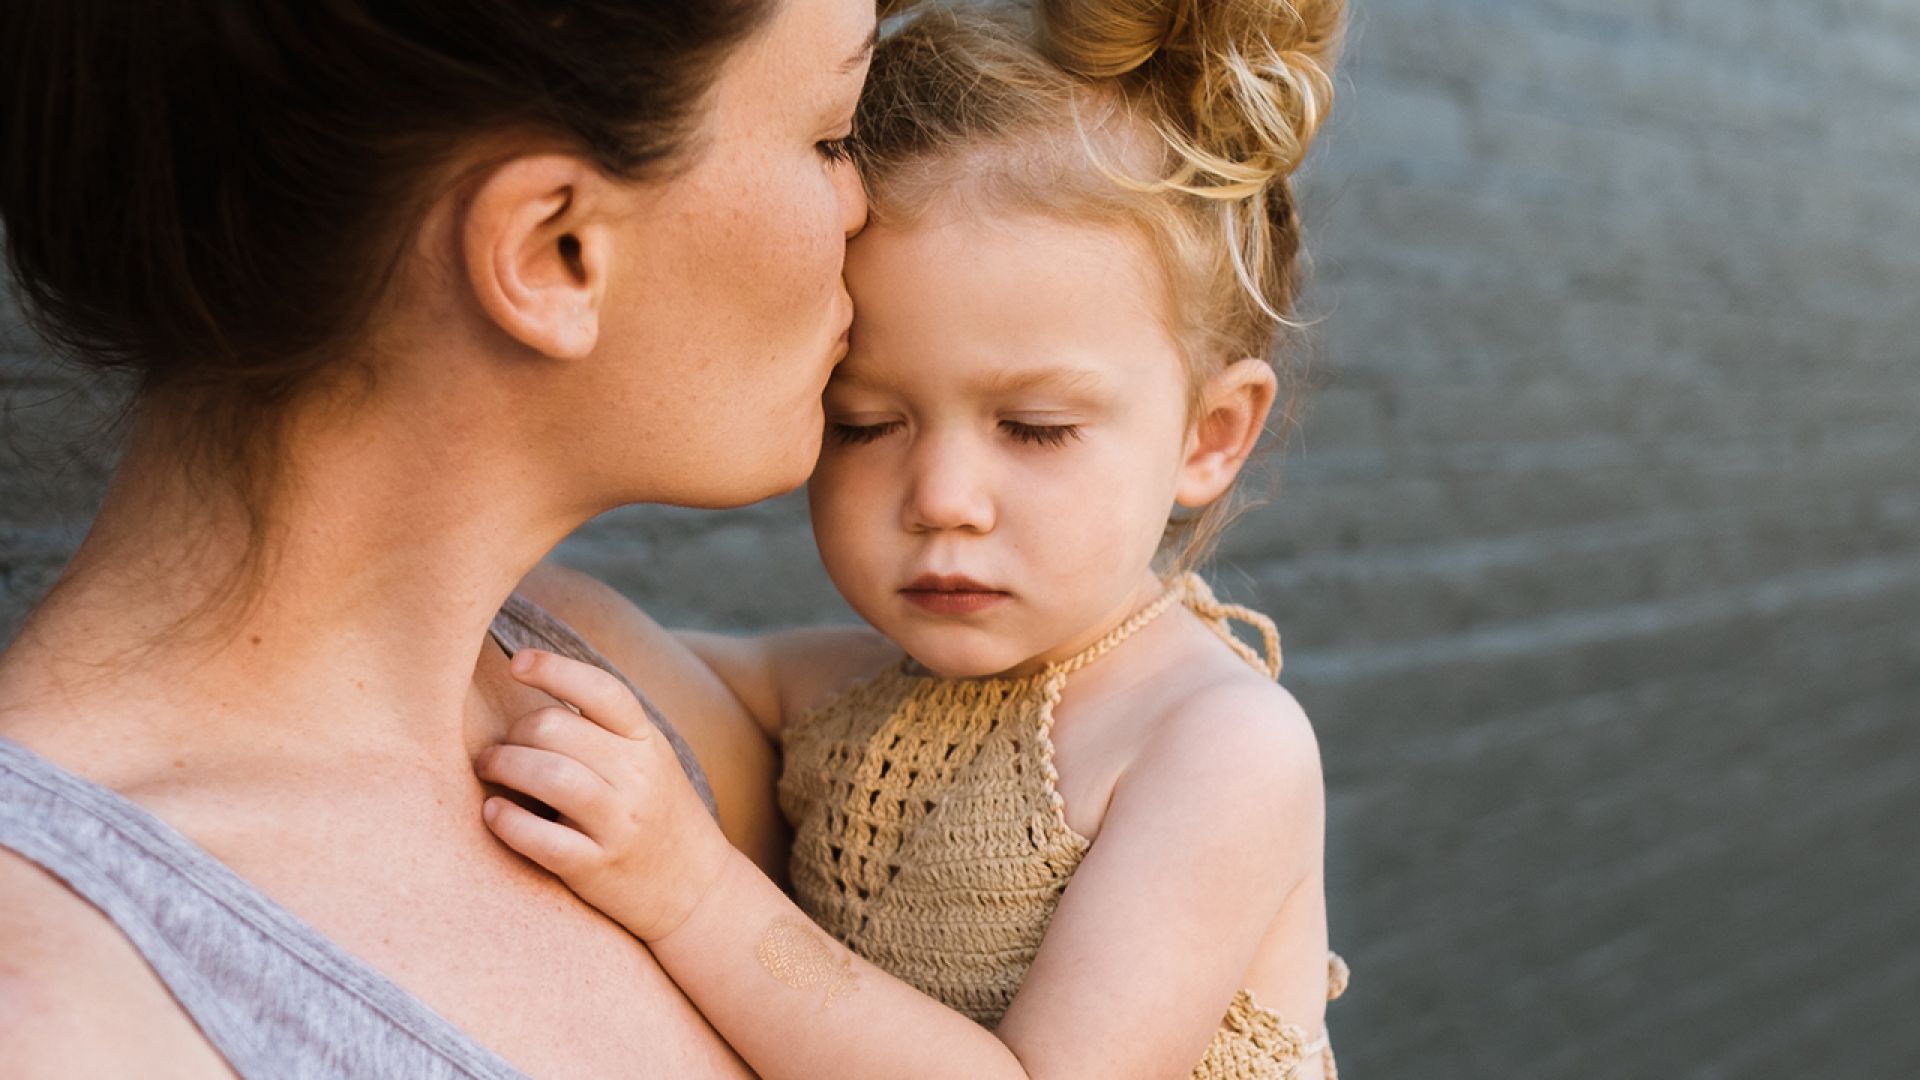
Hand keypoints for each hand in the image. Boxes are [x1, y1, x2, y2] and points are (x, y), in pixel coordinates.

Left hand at [476, 649, 731, 940]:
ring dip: (503, 765)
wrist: (698, 890)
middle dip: (513, 733)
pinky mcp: (597, 867)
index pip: (601, 690)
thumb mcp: (649, 761)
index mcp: (647, 742)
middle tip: (498, 748)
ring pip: (548, 774)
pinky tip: (493, 812)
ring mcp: (619, 823)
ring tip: (489, 769)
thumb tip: (535, 694)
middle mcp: (637, 776)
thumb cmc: (657, 816)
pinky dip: (506, 820)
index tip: (517, 663)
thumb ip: (603, 730)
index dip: (554, 669)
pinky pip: (540, 838)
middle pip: (555, 728)